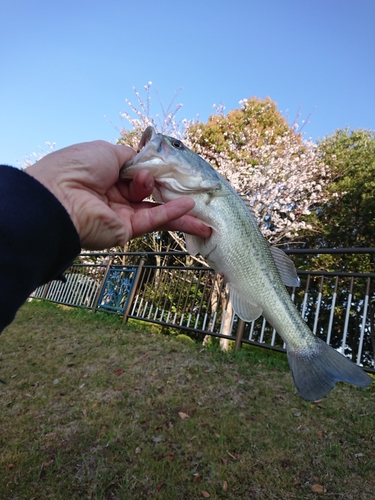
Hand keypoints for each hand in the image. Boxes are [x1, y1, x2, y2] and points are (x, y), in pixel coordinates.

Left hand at [26, 141, 210, 249]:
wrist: (60, 197)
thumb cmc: (78, 168)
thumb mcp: (108, 151)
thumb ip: (131, 157)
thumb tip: (145, 159)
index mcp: (106, 173)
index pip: (138, 172)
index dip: (155, 169)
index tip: (174, 166)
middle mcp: (114, 195)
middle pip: (150, 192)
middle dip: (171, 189)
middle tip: (194, 186)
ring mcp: (121, 214)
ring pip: (157, 209)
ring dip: (180, 209)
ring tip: (204, 210)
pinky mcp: (126, 230)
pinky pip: (153, 219)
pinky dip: (172, 213)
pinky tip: (190, 208)